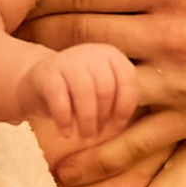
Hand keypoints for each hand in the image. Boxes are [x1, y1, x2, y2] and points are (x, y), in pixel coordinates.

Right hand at [21, 41, 137, 147]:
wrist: (36, 84)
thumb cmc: (78, 94)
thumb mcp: (102, 91)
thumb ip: (121, 99)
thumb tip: (149, 127)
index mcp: (111, 55)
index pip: (127, 78)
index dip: (126, 105)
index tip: (118, 124)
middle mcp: (90, 52)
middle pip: (106, 87)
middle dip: (103, 116)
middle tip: (96, 133)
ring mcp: (66, 59)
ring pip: (84, 91)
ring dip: (87, 119)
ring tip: (84, 135)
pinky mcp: (45, 73)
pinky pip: (59, 98)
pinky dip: (65, 119)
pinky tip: (66, 131)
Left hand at [25, 0, 185, 181]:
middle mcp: (170, 33)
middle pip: (82, 32)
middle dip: (37, 30)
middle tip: (5, 30)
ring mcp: (181, 81)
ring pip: (99, 83)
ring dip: (56, 84)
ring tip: (21, 81)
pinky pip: (138, 142)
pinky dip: (98, 157)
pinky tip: (62, 168)